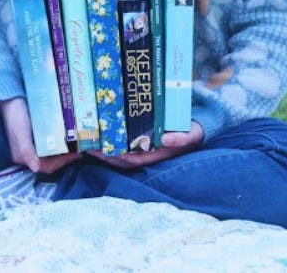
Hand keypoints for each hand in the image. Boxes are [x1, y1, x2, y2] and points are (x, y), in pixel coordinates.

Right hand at [0, 97, 81, 174]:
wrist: (10, 96)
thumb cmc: (14, 115)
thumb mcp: (20, 133)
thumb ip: (27, 151)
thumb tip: (35, 168)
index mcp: (23, 156)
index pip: (46, 166)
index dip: (61, 163)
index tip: (74, 154)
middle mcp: (28, 152)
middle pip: (50, 160)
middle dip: (65, 156)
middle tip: (78, 148)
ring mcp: (32, 142)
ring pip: (51, 151)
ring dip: (63, 148)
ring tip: (75, 141)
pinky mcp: (36, 133)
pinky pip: (50, 140)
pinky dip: (59, 140)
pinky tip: (67, 134)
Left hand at [87, 121, 204, 169]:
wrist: (196, 127)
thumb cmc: (192, 131)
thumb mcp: (191, 134)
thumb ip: (181, 138)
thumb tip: (166, 139)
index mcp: (158, 154)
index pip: (135, 160)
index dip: (119, 158)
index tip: (105, 152)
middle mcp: (149, 153)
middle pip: (123, 159)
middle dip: (107, 156)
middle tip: (90, 148)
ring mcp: (144, 148)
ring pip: (121, 154)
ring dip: (106, 151)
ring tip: (91, 143)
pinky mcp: (141, 140)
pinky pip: (124, 144)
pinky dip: (112, 143)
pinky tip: (101, 136)